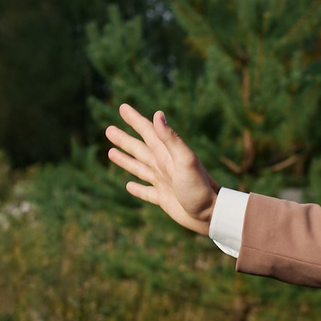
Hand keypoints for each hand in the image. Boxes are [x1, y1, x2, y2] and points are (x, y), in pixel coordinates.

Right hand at [106, 105, 219, 235]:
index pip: (148, 132)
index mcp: (167, 154)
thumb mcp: (185, 159)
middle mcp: (164, 165)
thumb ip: (171, 139)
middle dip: (124, 139)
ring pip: (139, 168)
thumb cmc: (199, 186)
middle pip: (139, 149)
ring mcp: (163, 182)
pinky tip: (128, 186)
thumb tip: (157, 114)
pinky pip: (146, 192)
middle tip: (108, 130)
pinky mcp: (164, 199)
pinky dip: (137, 189)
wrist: (212, 213)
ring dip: (125, 160)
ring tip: (110, 152)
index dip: (135, 120)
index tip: (122, 107)